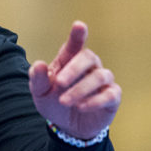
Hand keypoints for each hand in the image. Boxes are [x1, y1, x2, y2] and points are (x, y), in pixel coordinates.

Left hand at [28, 21, 120, 138]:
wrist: (66, 125)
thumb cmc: (53, 101)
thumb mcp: (40, 92)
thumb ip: (38, 78)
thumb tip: (39, 64)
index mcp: (69, 60)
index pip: (74, 45)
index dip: (77, 35)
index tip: (79, 25)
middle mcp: (89, 66)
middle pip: (89, 57)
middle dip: (73, 69)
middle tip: (58, 83)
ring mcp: (103, 81)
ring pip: (99, 76)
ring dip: (80, 89)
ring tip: (64, 101)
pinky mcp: (112, 97)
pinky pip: (110, 94)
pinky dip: (95, 100)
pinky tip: (81, 107)